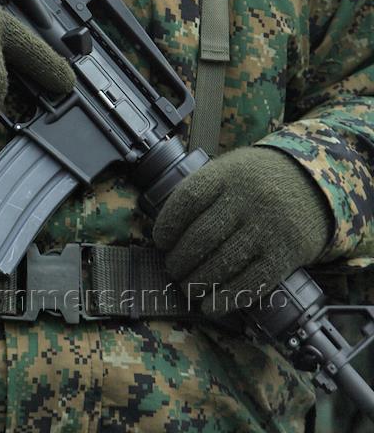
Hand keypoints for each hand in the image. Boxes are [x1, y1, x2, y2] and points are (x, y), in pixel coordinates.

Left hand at [153, 146, 332, 314]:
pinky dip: (226, 298)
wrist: (313, 184)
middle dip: (180, 259)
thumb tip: (168, 228)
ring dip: (198, 281)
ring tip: (187, 287)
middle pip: (203, 235)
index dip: (168, 223)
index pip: (189, 199)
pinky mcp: (285, 254)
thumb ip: (205, 191)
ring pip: (224, 262)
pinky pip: (251, 282)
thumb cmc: (259, 180)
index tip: (160, 240)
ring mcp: (268, 227)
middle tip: (172, 269)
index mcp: (228, 174)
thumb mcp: (231, 169)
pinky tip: (210, 305)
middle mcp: (247, 199)